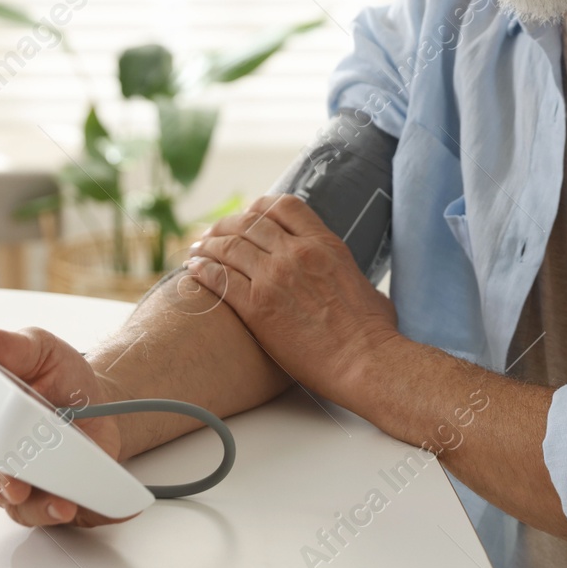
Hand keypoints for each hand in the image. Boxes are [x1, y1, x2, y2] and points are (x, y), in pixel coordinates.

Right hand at [0, 326, 135, 527]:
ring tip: (55, 501)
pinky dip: (57, 510)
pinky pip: (43, 511)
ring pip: (10, 502)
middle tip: (12, 482)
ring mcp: (18, 478)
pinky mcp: (46, 494)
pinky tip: (70, 503)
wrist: (105, 402)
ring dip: (29, 504)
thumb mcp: (41, 351)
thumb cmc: (61, 378)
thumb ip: (13, 346)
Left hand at [185, 193, 399, 402]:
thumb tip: (344, 277)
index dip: (259, 207)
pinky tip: (194, 270)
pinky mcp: (256, 307)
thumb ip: (344, 272)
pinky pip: (220, 279)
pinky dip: (203, 270)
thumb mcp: (365, 284)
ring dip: (208, 245)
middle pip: (249, 222)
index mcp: (324, 244)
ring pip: (228, 247)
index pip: (283, 206)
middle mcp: (296, 253)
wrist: (364, 361)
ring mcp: (274, 278)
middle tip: (213, 233)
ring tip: (197, 249)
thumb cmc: (372, 331)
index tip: (248, 215)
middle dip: (226, 225)